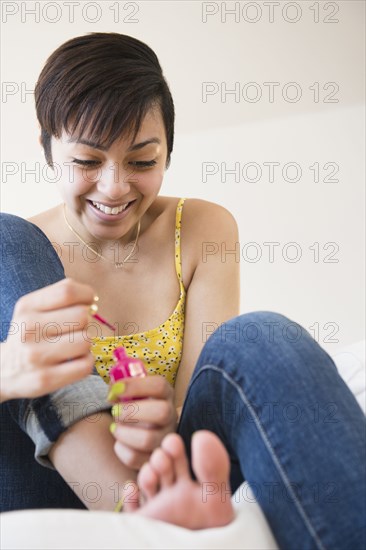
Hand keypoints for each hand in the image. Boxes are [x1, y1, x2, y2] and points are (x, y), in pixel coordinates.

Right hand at [0, 278, 95, 402]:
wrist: (2, 371)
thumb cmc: (29, 335)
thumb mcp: (33, 309)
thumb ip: (61, 298)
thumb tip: (93, 301)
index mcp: (27, 307)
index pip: (67, 291)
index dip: (87, 295)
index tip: (88, 303)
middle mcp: (29, 329)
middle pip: (82, 316)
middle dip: (85, 322)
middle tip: (75, 330)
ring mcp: (36, 356)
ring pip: (86, 340)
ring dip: (86, 343)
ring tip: (73, 347)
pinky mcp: (45, 379)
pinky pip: (85, 365)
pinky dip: (86, 362)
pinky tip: (74, 361)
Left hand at [108, 376, 177, 469]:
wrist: (138, 430)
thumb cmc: (133, 406)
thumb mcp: (132, 392)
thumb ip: (121, 387)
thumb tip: (113, 390)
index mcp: (166, 395)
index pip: (159, 386)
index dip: (136, 386)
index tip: (116, 389)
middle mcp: (171, 416)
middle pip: (162, 412)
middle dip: (132, 411)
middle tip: (115, 411)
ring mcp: (164, 439)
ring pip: (148, 439)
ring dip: (124, 432)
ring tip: (115, 428)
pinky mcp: (154, 458)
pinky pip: (136, 458)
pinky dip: (122, 449)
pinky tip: (119, 442)